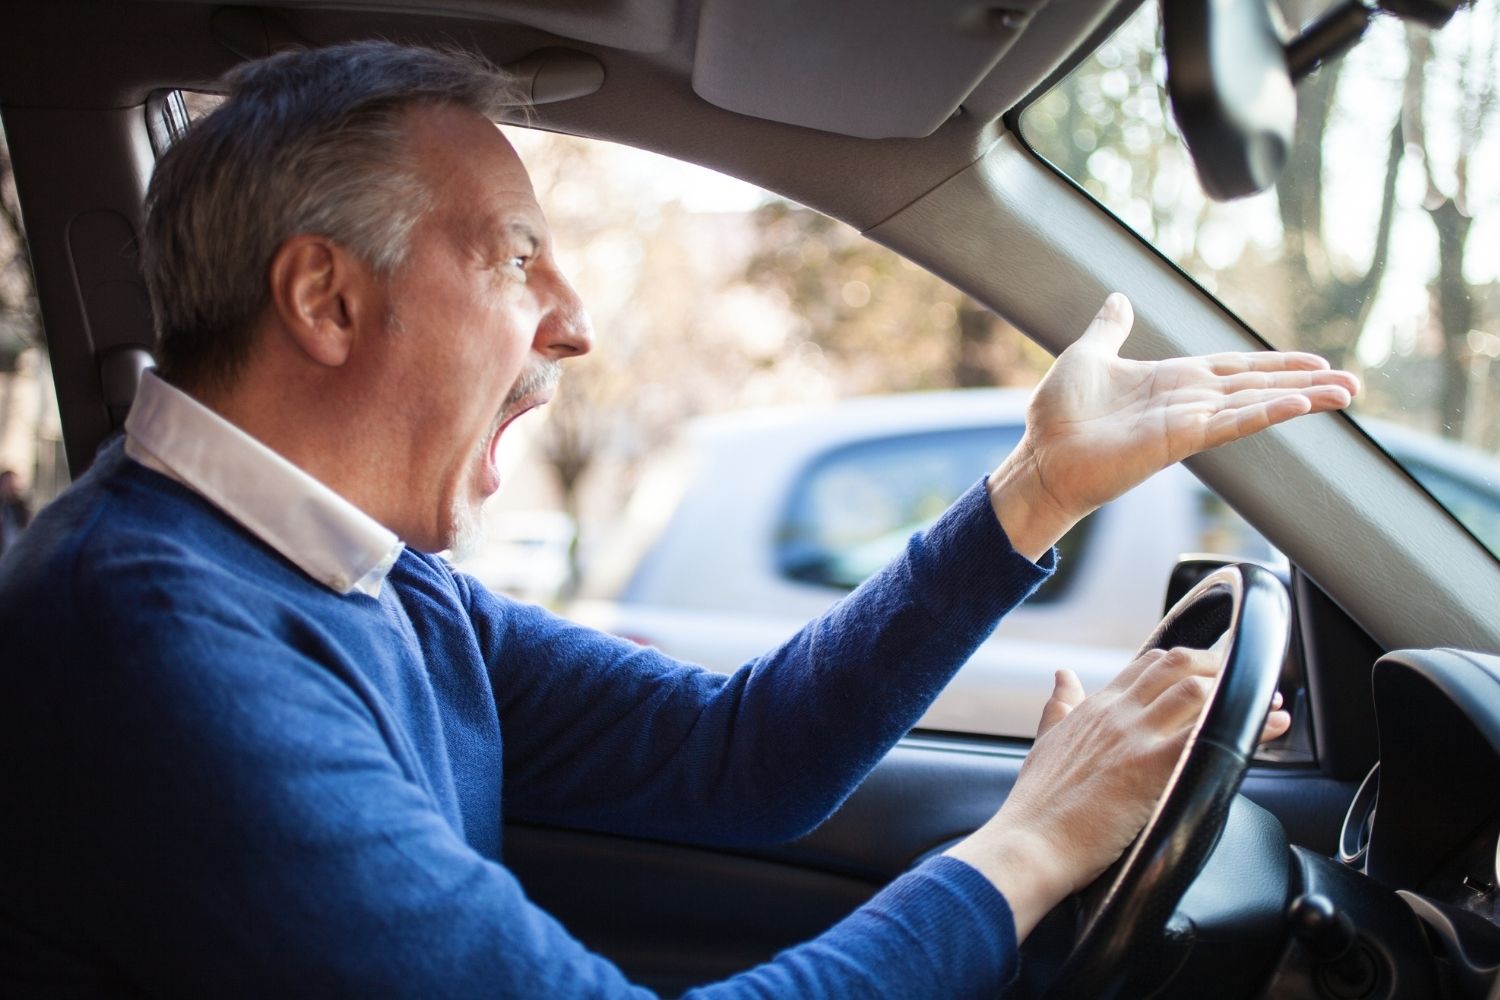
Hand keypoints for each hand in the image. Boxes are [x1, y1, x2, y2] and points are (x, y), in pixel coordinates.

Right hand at [944, 647, 1289, 941]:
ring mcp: (1135, 736)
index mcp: (1096, 706)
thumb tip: (1062, 674)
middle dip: (1220, 666)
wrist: (1031, 842)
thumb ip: (1060, 705)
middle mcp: (1118, 712)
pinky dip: (1249, 725)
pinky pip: (1209, 734)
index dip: (1188, 662)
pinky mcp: (1151, 767)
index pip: (1148, 664)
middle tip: (1247, 682)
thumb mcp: (1046, 742)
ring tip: (1268, 702)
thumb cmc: (1037, 805)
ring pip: (1196, 690)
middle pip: (1177, 665)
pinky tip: (1273, 725)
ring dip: (1239, 692)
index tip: (1214, 671)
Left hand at [990, 293, 1359, 559]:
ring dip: (1301, 397)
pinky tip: (1298, 404)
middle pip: (1258, 386)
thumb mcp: (1087, 355)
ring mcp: (1186, 421)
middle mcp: (1187, 400)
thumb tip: (1119, 297)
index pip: (1235, 368)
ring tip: (1345, 393)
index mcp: (1171, 379)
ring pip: (1256, 404)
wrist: (1040, 456)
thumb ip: (1110, 328)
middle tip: (1352, 382)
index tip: (1315, 362)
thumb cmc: (1058, 414)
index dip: (1274, 364)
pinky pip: (1231, 423)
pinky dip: (1264, 413)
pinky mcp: (1178, 441)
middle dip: (1305, 382)